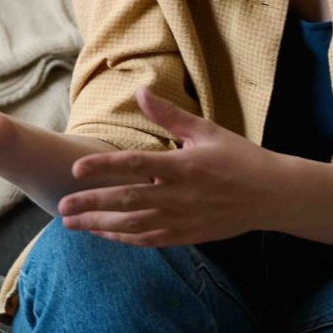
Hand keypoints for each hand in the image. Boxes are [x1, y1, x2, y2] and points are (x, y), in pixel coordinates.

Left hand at [57, 87, 279, 245]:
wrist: (272, 196)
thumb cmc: (239, 158)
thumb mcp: (205, 130)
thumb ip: (168, 116)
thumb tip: (139, 91)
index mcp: (181, 166)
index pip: (134, 166)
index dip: (103, 167)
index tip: (76, 169)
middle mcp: (177, 196)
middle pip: (125, 201)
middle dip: (91, 204)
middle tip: (61, 207)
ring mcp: (181, 220)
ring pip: (132, 226)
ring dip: (100, 225)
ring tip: (72, 224)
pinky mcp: (187, 235)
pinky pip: (148, 240)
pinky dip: (123, 238)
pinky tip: (103, 233)